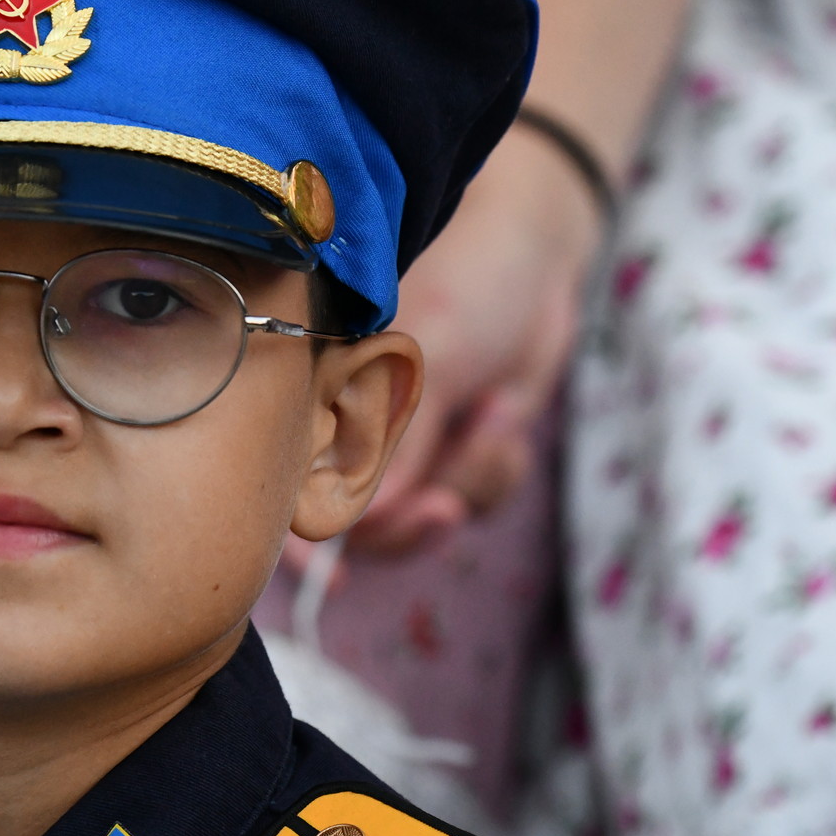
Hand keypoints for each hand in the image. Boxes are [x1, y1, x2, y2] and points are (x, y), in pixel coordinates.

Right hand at [344, 128, 602, 555]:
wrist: (542, 257)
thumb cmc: (472, 285)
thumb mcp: (433, 366)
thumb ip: (396, 449)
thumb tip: (367, 524)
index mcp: (321, 396)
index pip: (293, 484)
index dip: (305, 541)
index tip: (334, 577)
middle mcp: (354, 426)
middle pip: (365, 526)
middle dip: (413, 523)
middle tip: (446, 509)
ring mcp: (412, 443)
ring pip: (428, 515)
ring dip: (471, 477)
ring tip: (492, 414)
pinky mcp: (459, 450)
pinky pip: (475, 497)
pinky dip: (498, 466)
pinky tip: (505, 412)